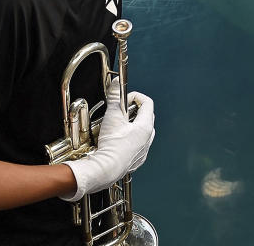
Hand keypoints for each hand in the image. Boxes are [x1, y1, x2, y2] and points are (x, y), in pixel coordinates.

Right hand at [61, 78, 154, 201]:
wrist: (105, 170)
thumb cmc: (111, 145)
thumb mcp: (112, 116)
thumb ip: (115, 98)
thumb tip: (117, 83)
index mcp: (146, 126)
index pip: (147, 103)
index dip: (136, 97)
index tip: (125, 98)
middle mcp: (148, 139)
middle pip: (146, 118)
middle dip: (133, 111)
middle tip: (120, 111)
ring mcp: (143, 151)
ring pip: (142, 133)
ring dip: (132, 127)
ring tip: (118, 126)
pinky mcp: (135, 160)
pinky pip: (137, 146)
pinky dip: (129, 141)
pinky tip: (118, 142)